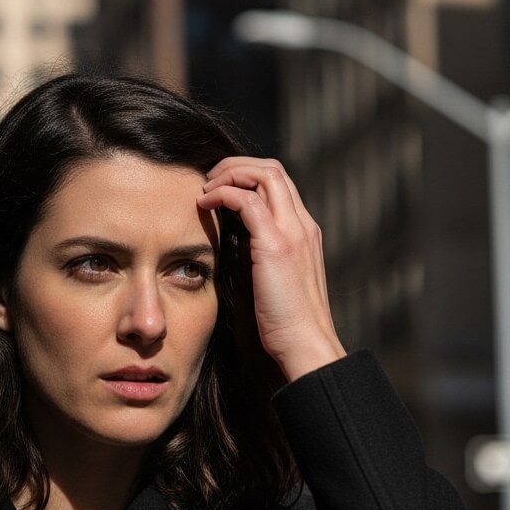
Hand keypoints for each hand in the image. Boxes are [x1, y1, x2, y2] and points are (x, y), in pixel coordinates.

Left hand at [197, 156, 346, 380]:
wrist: (305, 343)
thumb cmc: (286, 322)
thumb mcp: (276, 279)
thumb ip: (263, 256)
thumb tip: (236, 245)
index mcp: (304, 231)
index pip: (279, 183)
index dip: (248, 175)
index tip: (221, 187)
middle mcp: (302, 225)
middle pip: (273, 168)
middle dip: (237, 165)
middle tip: (209, 179)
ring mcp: (292, 232)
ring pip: (264, 174)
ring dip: (229, 172)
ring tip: (205, 187)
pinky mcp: (275, 244)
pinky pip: (247, 199)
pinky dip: (223, 193)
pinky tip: (205, 204)